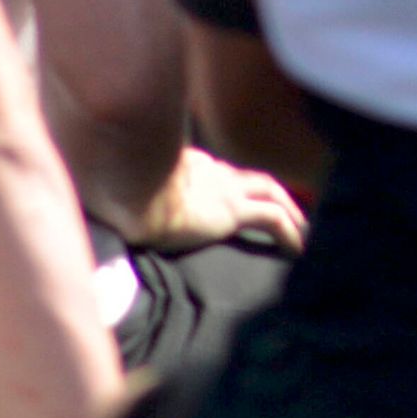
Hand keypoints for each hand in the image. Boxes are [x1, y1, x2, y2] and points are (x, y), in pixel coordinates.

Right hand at [123, 145, 307, 254]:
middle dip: (273, 193)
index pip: (220, 174)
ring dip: (291, 210)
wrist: (127, 198)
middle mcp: (211, 173)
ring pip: (271, 193)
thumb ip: (131, 195)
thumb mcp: (126, 193)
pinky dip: (289, 231)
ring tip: (304, 230)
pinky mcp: (231, 210)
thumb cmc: (117, 200)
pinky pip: (272, 219)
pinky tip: (298, 249)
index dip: (235, 186)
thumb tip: (113, 206)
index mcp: (187, 168)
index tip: (243, 201)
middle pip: (252, 178)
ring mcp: (223, 190)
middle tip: (291, 210)